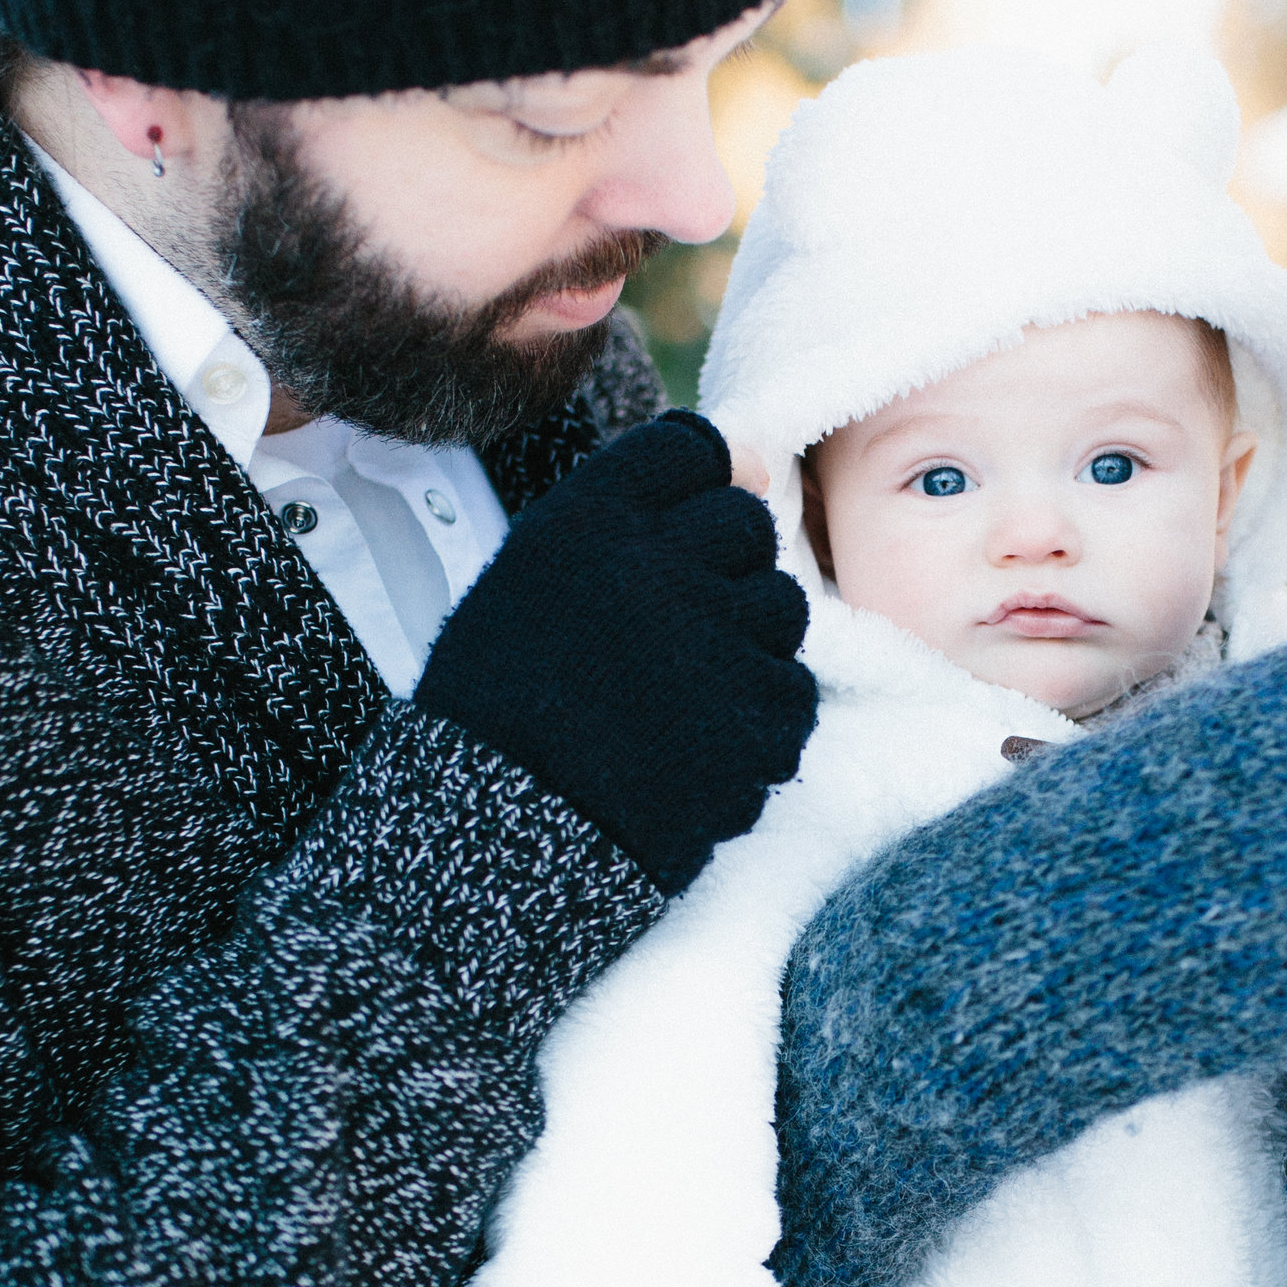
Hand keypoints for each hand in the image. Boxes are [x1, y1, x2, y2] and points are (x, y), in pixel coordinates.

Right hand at [415, 409, 813, 893]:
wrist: (492, 838)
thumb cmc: (506, 705)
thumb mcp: (537, 579)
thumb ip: (638, 513)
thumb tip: (763, 462)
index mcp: (587, 520)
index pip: (689, 449)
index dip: (696, 491)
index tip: (675, 543)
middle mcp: (654, 567)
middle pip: (746, 525)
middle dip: (722, 573)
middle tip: (670, 637)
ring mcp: (711, 646)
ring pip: (783, 609)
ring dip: (745, 647)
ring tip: (678, 698)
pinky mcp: (750, 725)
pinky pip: (794, 696)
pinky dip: (757, 724)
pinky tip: (697, 748)